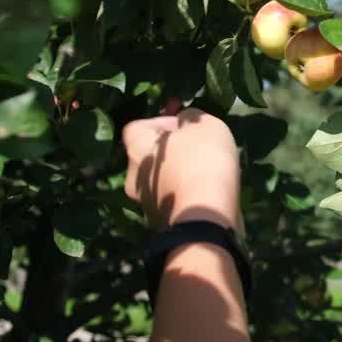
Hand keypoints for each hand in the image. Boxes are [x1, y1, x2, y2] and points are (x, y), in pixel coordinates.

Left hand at [122, 109, 242, 233]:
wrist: (207, 219)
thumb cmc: (203, 162)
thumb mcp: (205, 125)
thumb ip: (192, 117)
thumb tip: (185, 120)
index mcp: (136, 149)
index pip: (137, 127)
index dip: (160, 122)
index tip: (184, 125)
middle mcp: (134, 177)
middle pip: (148, 156)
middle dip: (171, 150)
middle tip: (197, 147)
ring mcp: (145, 204)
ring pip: (161, 180)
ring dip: (179, 173)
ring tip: (208, 170)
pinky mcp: (162, 224)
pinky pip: (173, 200)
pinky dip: (186, 193)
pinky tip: (208, 191)